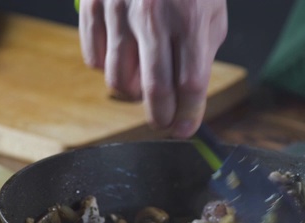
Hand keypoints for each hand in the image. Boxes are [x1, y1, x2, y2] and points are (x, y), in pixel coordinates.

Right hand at [78, 0, 227, 137]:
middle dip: (161, 118)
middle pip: (155, 90)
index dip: (189, 115)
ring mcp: (119, 11)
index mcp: (190, 18)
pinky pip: (93, 59)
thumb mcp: (210, 12)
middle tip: (164, 124)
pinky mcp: (93, 6)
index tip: (186, 129)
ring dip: (133, 93)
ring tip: (143, 84)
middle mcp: (154, 17)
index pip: (190, 84)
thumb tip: (188, 98)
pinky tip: (121, 60)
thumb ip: (201, 54)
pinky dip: (106, 69)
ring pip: (119, 81)